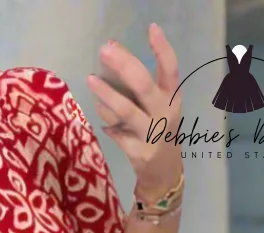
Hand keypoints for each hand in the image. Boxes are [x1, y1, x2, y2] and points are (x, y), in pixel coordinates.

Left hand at [87, 24, 183, 197]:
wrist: (164, 173)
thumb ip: (138, 87)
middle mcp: (164, 115)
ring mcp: (151, 135)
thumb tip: (111, 57)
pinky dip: (105, 119)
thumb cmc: (157, 131)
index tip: (151, 28)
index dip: (162, 49)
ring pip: (126, 110)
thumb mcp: (157, 108)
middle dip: (124, 64)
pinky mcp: (137, 152)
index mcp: (172, 99)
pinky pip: (115, 131)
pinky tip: (99, 111)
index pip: (171, 69)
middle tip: (105, 50)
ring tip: (91, 79)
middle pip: (144, 85)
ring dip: (107, 94)